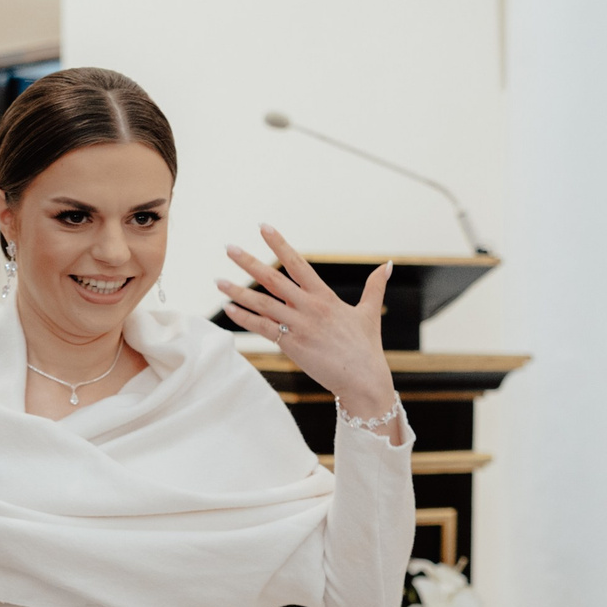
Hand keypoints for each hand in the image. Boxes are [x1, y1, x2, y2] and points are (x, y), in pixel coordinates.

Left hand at [215, 226, 399, 428]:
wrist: (363, 379)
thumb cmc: (366, 348)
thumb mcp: (369, 313)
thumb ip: (374, 287)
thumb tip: (388, 264)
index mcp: (325, 297)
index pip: (297, 263)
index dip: (279, 244)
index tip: (263, 227)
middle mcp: (309, 307)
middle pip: (273, 278)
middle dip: (249, 262)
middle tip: (228, 248)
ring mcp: (299, 326)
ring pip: (262, 303)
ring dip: (238, 291)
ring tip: (218, 281)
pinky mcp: (291, 345)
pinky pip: (262, 328)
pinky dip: (244, 318)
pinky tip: (228, 308)